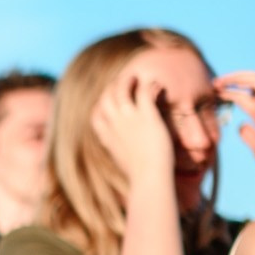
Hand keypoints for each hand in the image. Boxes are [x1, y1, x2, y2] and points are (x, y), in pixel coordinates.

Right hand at [90, 69, 174, 186]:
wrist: (149, 178)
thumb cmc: (140, 177)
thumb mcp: (123, 164)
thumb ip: (122, 155)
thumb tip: (125, 159)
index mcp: (106, 137)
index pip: (96, 115)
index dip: (101, 106)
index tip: (108, 102)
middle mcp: (114, 124)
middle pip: (106, 98)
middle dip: (112, 88)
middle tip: (122, 83)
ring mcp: (129, 118)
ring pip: (122, 88)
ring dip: (128, 80)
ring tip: (136, 77)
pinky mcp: (147, 115)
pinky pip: (146, 92)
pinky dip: (151, 86)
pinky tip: (158, 85)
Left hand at [217, 70, 254, 183]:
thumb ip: (251, 136)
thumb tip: (241, 126)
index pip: (246, 97)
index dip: (230, 92)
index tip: (213, 94)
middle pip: (252, 85)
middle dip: (233, 80)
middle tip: (213, 83)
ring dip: (238, 77)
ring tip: (220, 82)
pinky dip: (248, 81)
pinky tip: (233, 85)